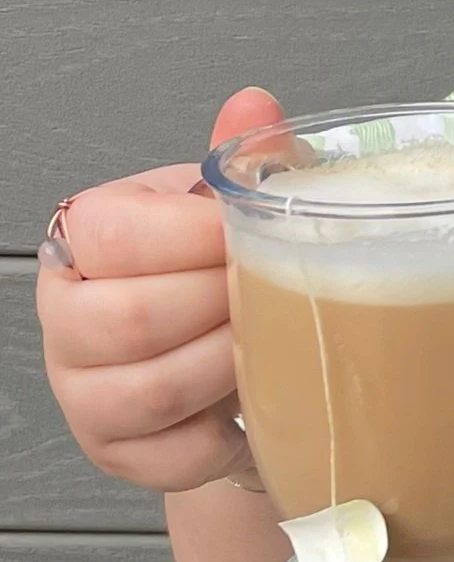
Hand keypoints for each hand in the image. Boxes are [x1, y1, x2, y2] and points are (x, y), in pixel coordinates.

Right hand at [37, 88, 284, 493]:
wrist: (224, 353)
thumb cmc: (216, 270)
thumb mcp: (233, 207)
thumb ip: (244, 160)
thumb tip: (254, 106)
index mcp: (86, 234)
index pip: (118, 237)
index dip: (198, 243)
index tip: (254, 241)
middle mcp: (67, 312)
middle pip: (130, 320)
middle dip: (221, 309)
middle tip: (279, 298)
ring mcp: (81, 388)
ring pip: (153, 389)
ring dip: (229, 367)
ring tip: (271, 344)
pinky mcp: (114, 450)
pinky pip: (174, 455)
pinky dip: (228, 433)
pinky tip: (251, 401)